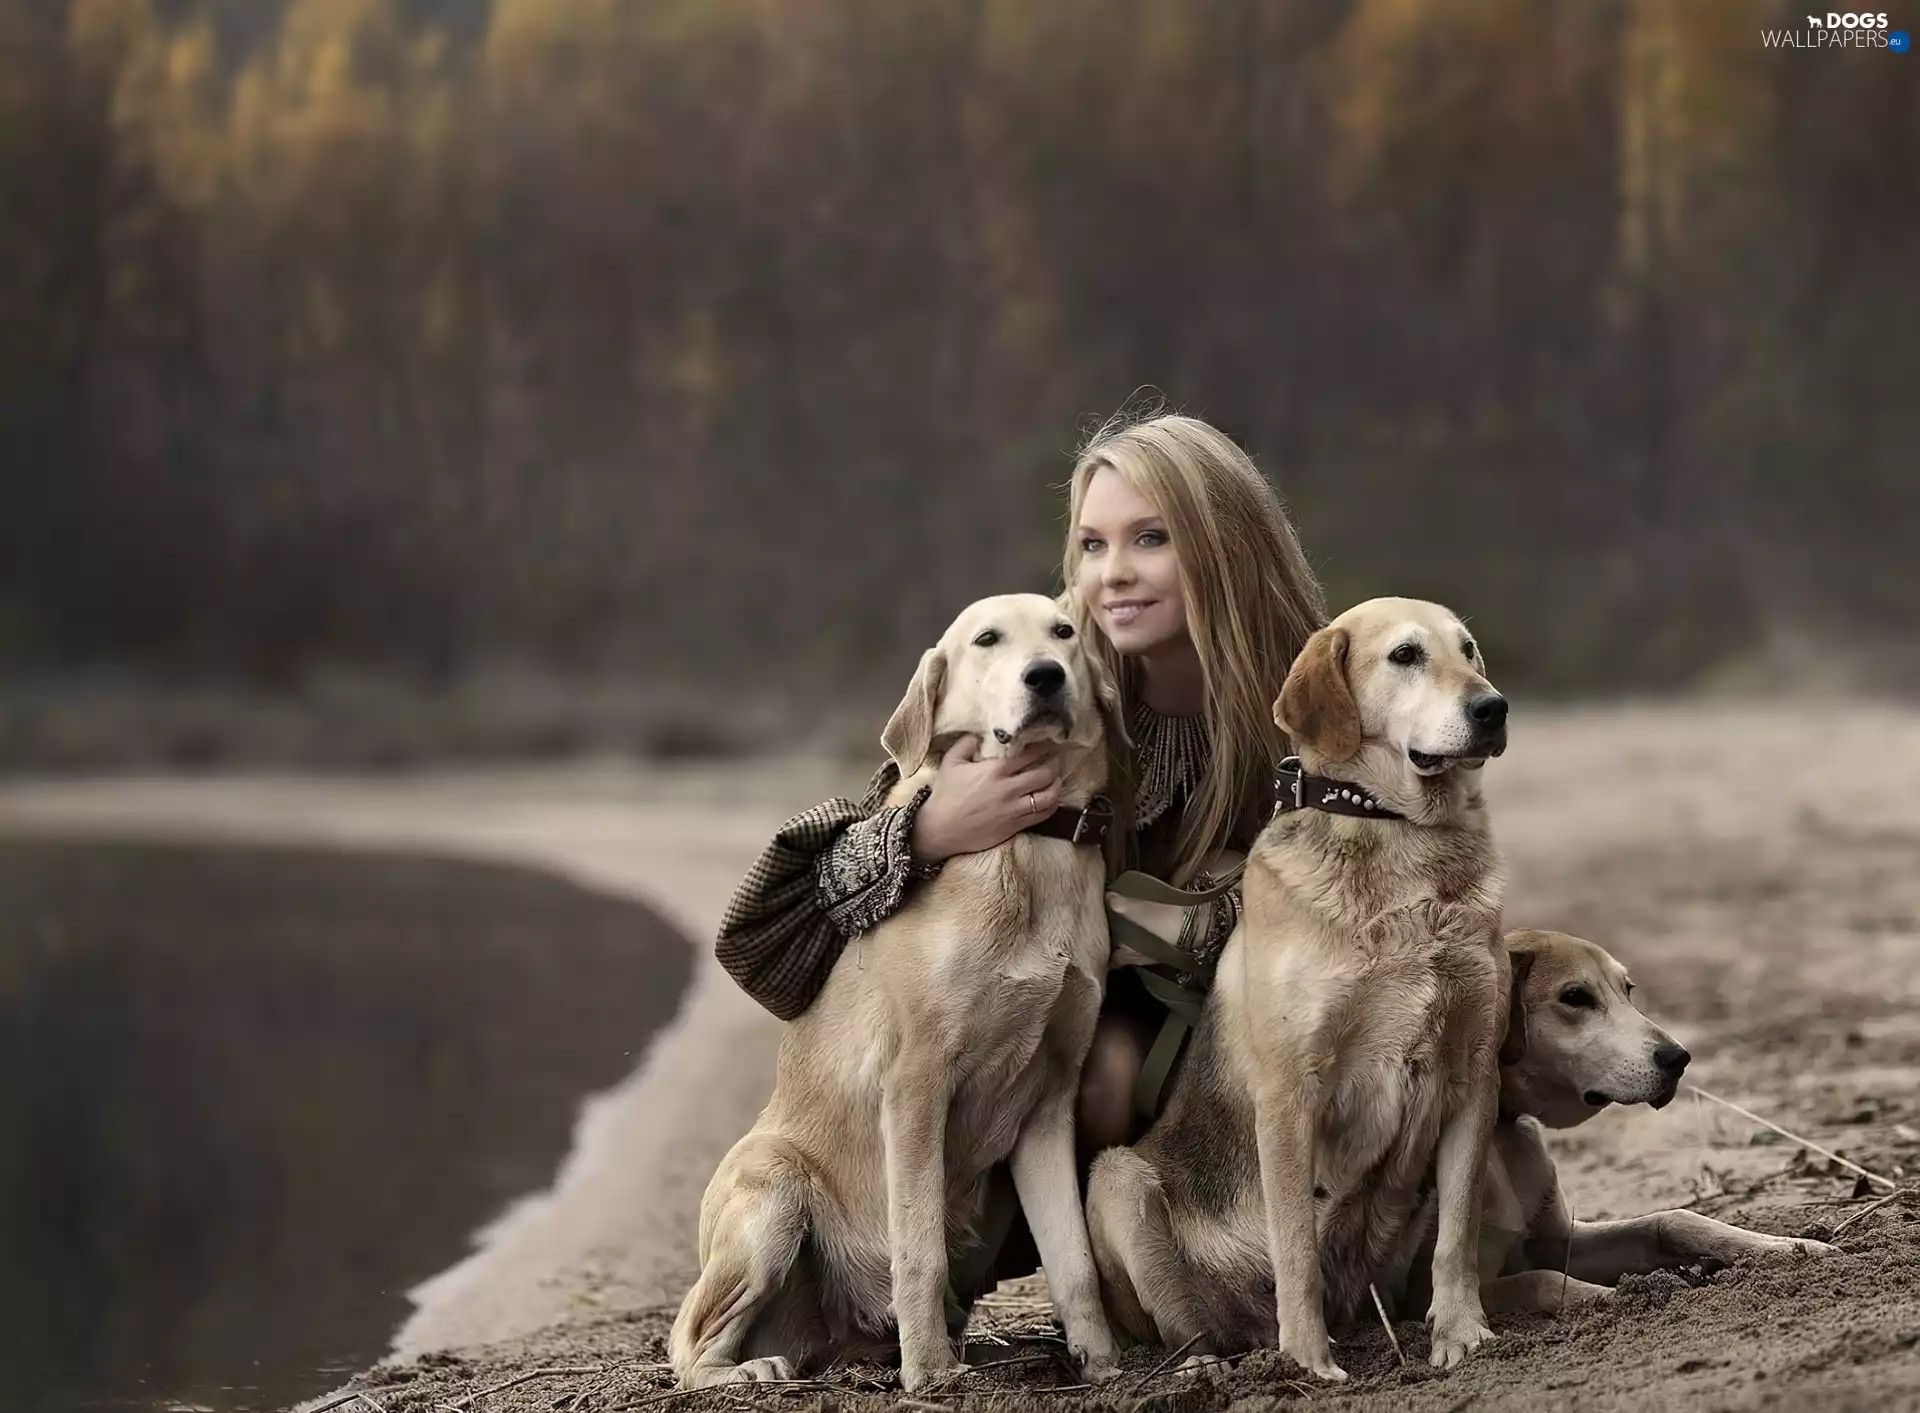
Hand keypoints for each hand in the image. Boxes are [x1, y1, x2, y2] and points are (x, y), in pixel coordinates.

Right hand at [910, 735, 1063, 863]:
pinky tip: (1052, 798)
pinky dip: (1052, 804)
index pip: (1029, 754)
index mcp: (995, 770)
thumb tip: (979, 734)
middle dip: (1056, 762)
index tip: (1049, 740)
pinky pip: (1043, 814)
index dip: (1043, 746)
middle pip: (1045, 773)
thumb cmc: (945, 795)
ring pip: (1049, 795)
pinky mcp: (1015, 826)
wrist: (940, 830)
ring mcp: (1014, 809)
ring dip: (1057, 783)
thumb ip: (966, 744)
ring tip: (1058, 776)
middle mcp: (1009, 788)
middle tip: (1059, 756)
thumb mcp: (951, 762)